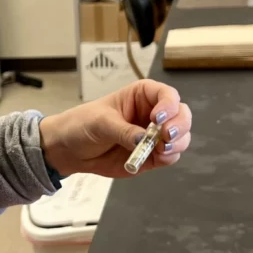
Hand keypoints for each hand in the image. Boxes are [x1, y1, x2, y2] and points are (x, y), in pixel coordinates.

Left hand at [39, 79, 191, 177]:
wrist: (70, 150)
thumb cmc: (83, 125)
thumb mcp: (101, 123)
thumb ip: (123, 131)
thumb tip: (144, 140)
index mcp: (142, 96)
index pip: (167, 95)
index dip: (169, 105)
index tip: (158, 118)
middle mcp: (154, 114)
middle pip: (181, 115)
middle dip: (179, 125)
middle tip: (166, 136)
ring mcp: (155, 136)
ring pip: (181, 137)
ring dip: (177, 144)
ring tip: (161, 149)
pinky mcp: (152, 156)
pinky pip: (170, 156)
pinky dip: (169, 157)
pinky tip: (158, 157)